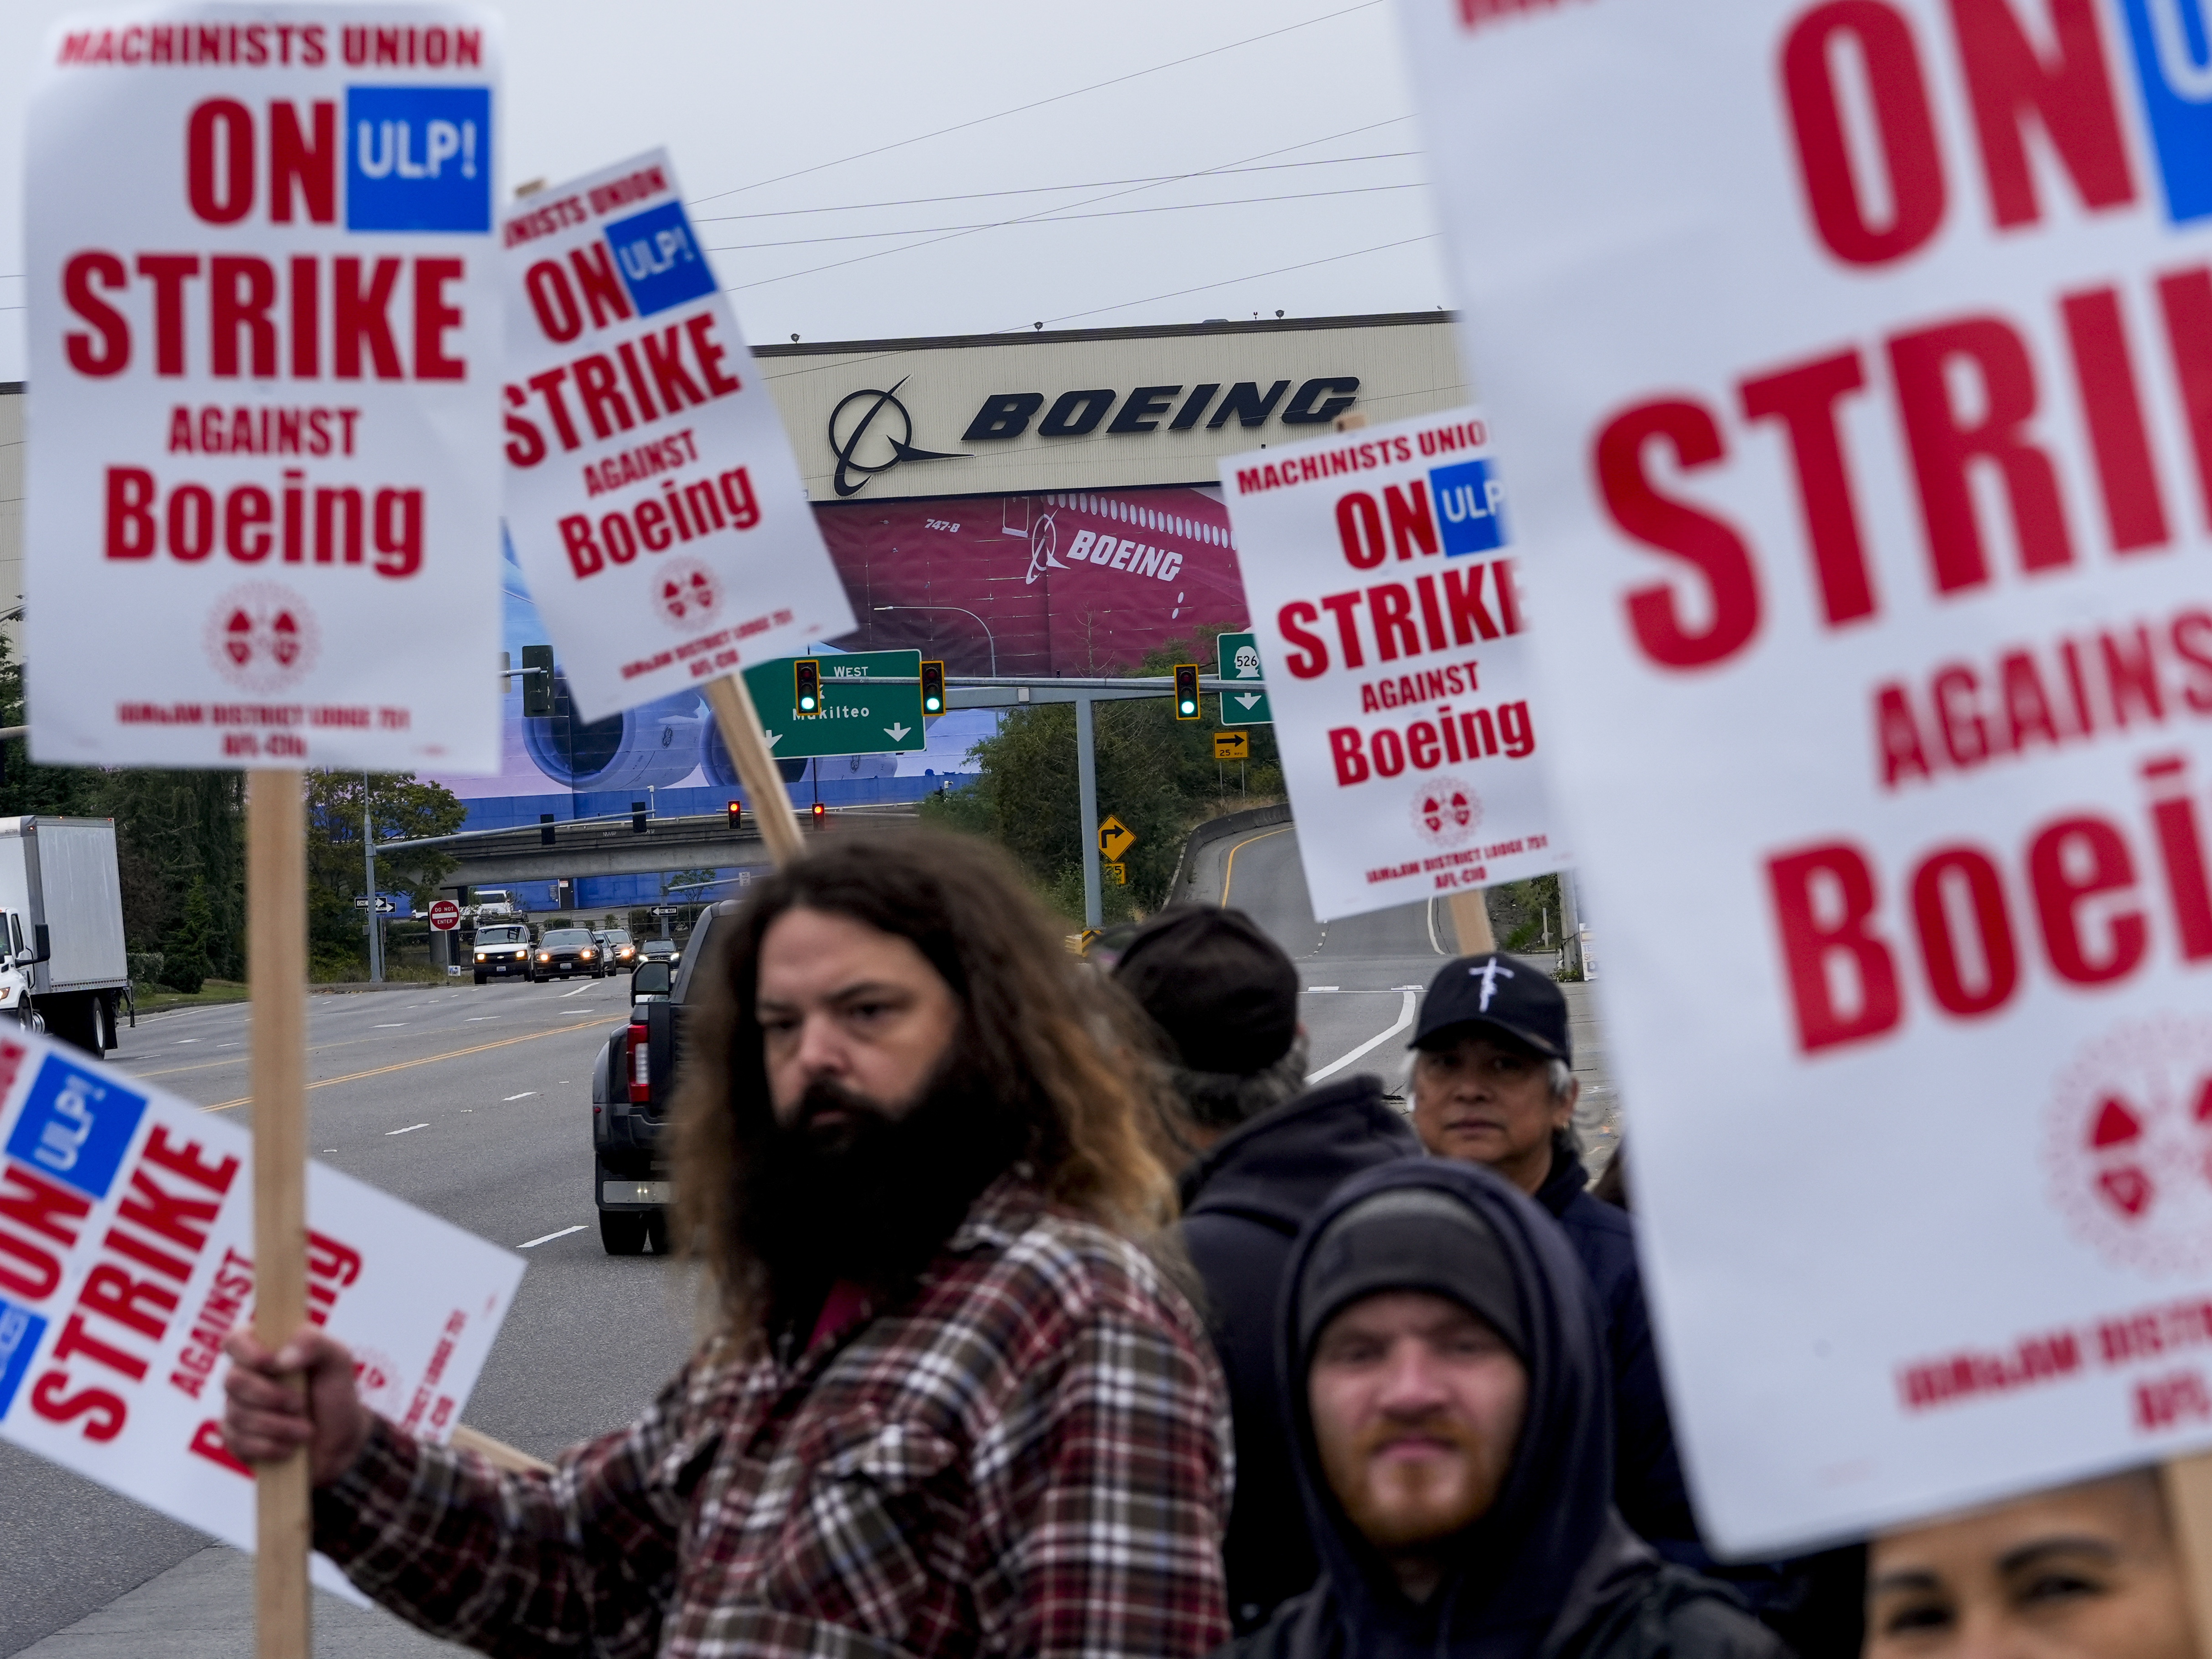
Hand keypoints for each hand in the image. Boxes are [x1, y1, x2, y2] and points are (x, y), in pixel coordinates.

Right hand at [222, 1326, 371, 1485]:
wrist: (341, 1440)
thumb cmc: (335, 1393)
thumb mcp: (337, 1360)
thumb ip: (315, 1343)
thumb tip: (282, 1358)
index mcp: (266, 1349)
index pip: (235, 1340)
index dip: (247, 1352)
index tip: (273, 1364)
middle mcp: (246, 1377)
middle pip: (232, 1381)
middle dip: (270, 1396)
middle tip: (301, 1404)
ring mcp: (237, 1409)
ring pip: (237, 1415)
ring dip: (278, 1425)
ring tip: (306, 1430)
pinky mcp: (236, 1440)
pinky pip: (238, 1443)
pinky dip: (270, 1447)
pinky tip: (289, 1447)